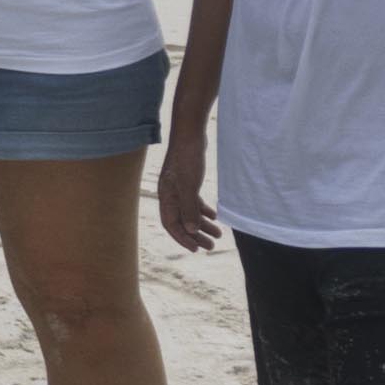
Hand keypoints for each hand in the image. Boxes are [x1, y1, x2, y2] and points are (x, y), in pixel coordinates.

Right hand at [155, 128, 220, 256]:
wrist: (190, 135)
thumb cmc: (187, 159)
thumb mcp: (189, 186)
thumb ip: (189, 209)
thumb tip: (190, 231)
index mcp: (166, 197)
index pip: (171, 225)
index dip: (183, 239)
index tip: (197, 249)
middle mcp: (170, 195)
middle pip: (182, 222)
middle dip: (196, 236)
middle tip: (211, 246)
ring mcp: (179, 188)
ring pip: (189, 212)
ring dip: (203, 225)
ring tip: (218, 234)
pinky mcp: (188, 181)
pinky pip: (194, 202)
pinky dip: (204, 210)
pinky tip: (215, 216)